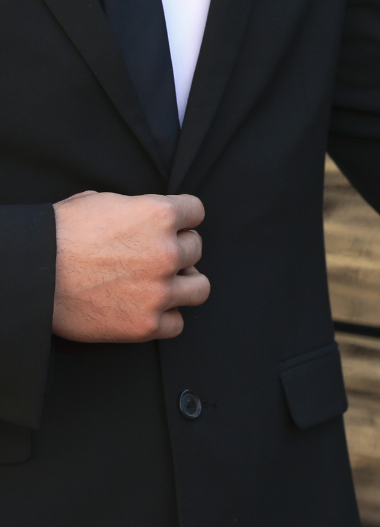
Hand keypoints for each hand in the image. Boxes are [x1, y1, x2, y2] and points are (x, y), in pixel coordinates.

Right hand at [52, 191, 209, 341]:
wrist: (33, 274)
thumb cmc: (59, 234)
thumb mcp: (101, 202)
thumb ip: (136, 209)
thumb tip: (146, 216)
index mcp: (159, 215)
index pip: (196, 211)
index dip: (182, 218)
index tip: (172, 226)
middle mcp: (167, 252)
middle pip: (196, 248)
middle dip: (178, 250)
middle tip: (153, 256)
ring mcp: (159, 291)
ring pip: (199, 288)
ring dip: (183, 284)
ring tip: (162, 284)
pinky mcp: (146, 324)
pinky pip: (177, 323)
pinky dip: (165, 317)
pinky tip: (146, 308)